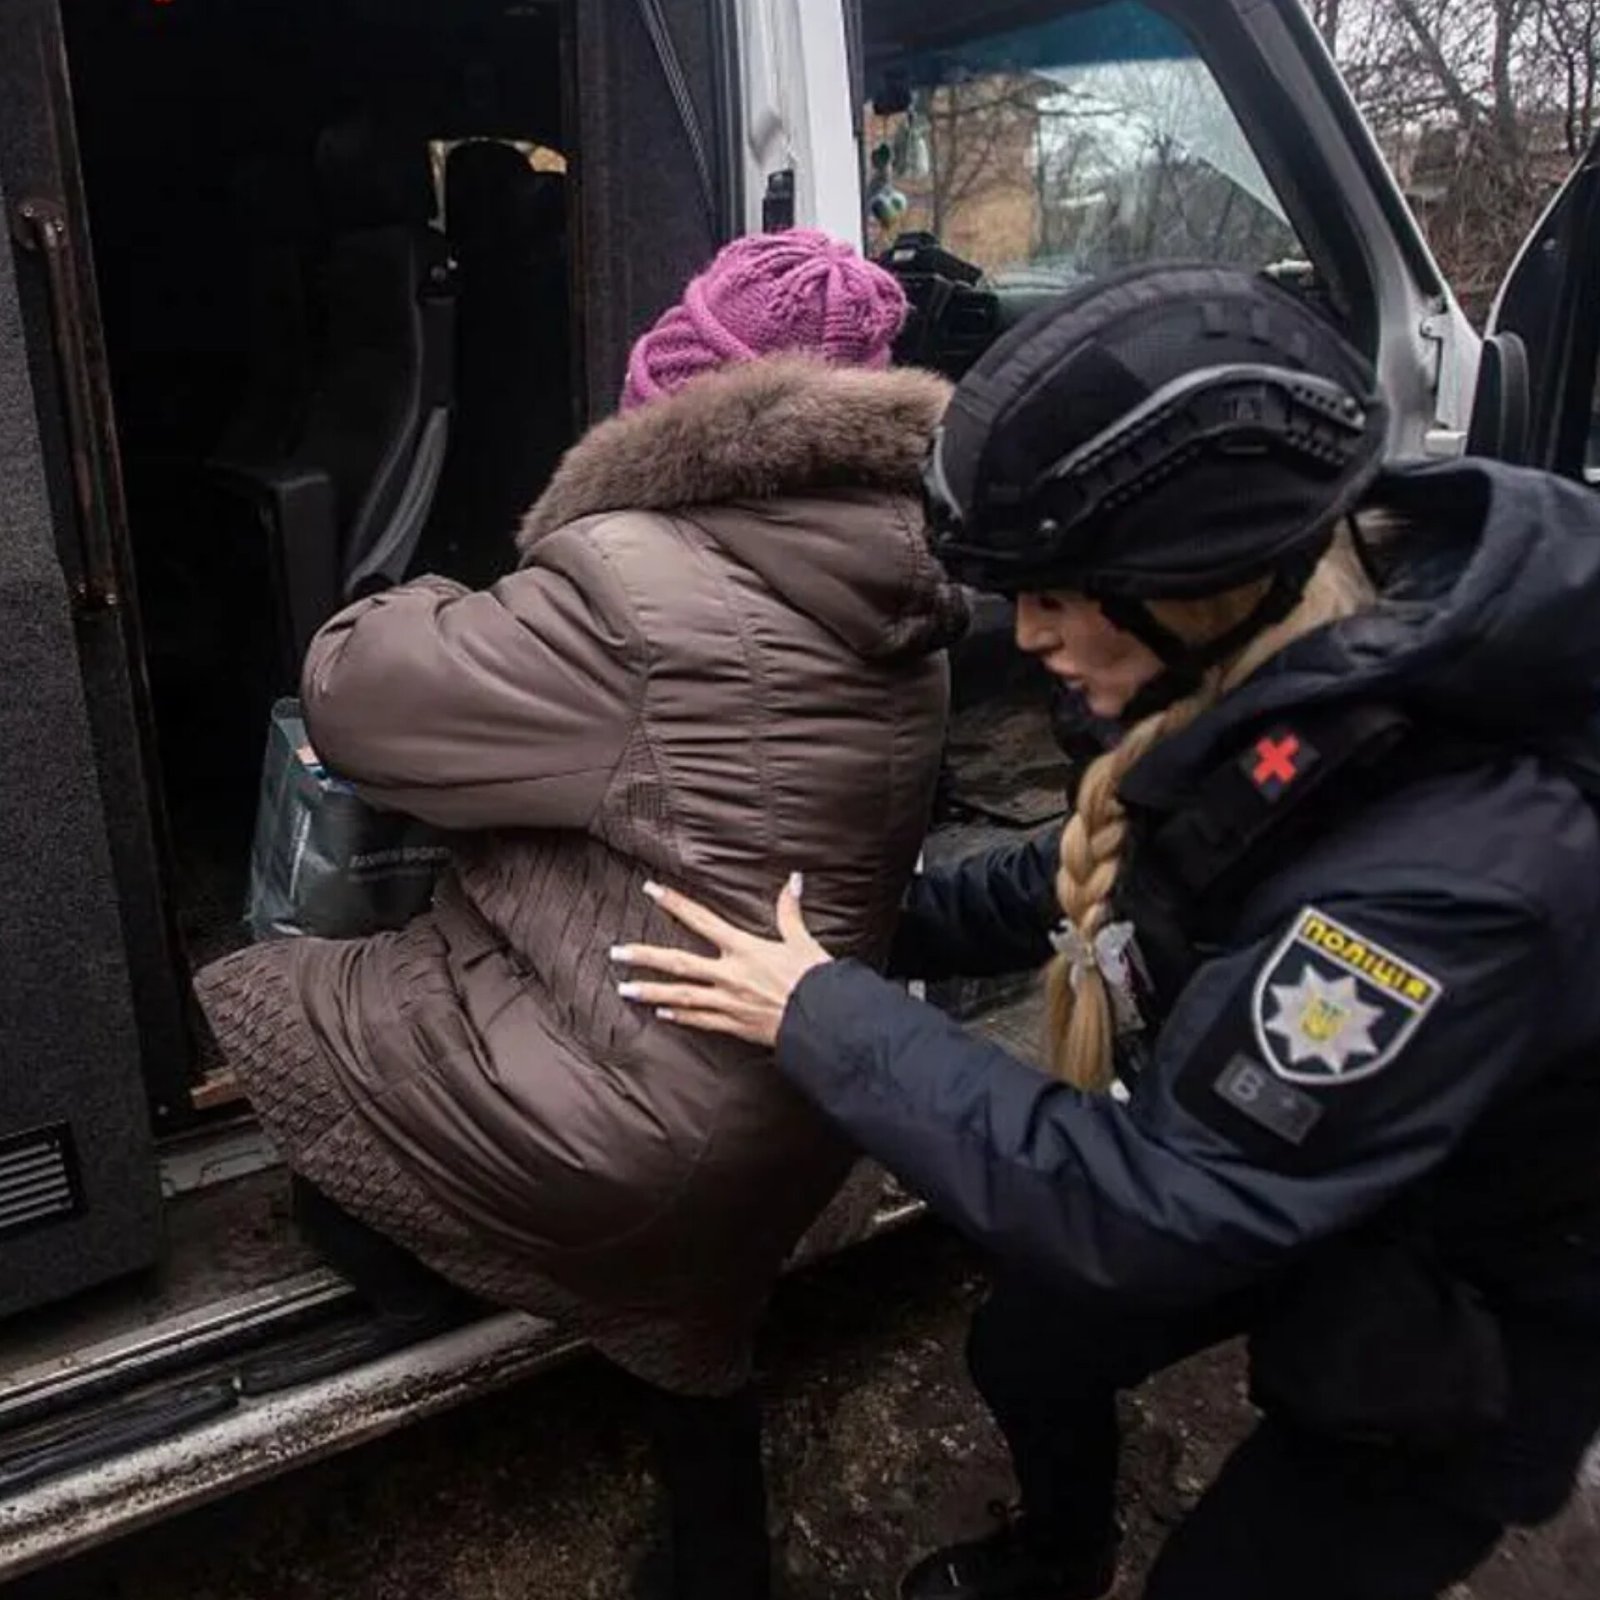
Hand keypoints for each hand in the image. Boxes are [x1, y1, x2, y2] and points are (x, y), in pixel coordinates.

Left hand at [611, 873, 830, 1046]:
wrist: (824, 1020)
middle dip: (645, 956)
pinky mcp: (734, 1025)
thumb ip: (790, 911)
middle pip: (678, 962)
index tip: (651, 890)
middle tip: (616, 953)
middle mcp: (729, 974)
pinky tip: (661, 1014)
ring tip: (624, 989)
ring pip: (681, 995)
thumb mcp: (802, 940)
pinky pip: (700, 1021)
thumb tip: (794, 880)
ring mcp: (728, 1002)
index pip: (701, 920)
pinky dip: (680, 1017)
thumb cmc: (815, 979)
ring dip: (651, 991)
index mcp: (744, 948)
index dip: (674, 903)